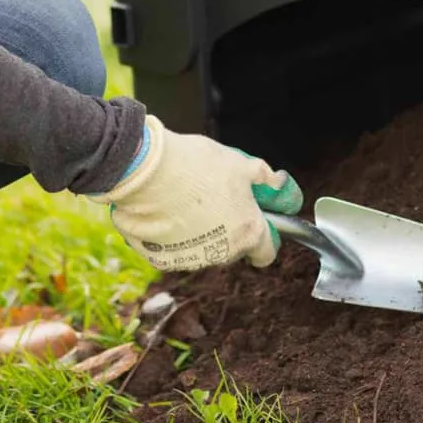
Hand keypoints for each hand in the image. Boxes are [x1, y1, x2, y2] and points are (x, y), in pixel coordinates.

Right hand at [88, 116, 303, 272]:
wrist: (145, 170)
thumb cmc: (194, 165)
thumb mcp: (238, 163)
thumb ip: (263, 177)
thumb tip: (277, 181)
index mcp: (248, 232)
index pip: (267, 252)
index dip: (265, 236)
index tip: (256, 221)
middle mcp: (223, 253)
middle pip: (234, 249)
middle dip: (229, 229)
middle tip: (217, 200)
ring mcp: (192, 260)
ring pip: (203, 250)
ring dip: (200, 232)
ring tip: (187, 200)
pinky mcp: (163, 260)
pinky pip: (174, 250)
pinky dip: (173, 236)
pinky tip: (167, 210)